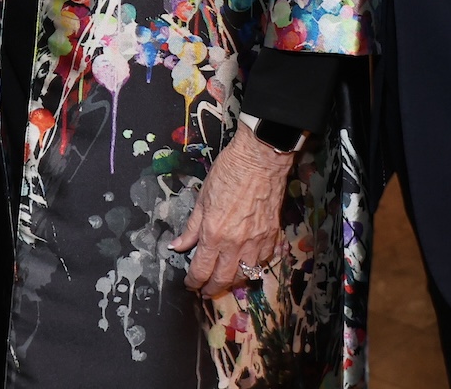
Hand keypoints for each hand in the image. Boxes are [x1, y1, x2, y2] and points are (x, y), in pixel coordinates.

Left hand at [170, 126, 294, 297]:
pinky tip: (247, 262)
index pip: (201, 270)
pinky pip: (263, 261)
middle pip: (223, 279)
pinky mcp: (272, 237)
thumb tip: (177, 246)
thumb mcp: (202, 198)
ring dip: (233, 280)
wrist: (260, 160)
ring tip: (223, 278)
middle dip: (211, 288)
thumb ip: (192, 227)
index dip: (193, 281)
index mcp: (214, 234)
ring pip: (245, 275)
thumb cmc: (228, 173)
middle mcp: (236, 244)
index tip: (189, 283)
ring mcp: (257, 243)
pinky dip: (254, 265)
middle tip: (204, 289)